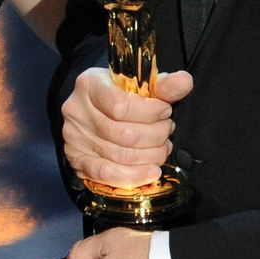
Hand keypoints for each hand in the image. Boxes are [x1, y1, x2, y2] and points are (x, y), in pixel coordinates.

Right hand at [61, 66, 192, 187]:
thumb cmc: (119, 95)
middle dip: (156, 136)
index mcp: (90, 85)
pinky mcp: (76, 160)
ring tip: (161, 147)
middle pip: (125, 135)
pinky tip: (151, 172)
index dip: (151, 113)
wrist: (94, 110)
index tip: (165, 112)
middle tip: (167, 131)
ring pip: (121, 156)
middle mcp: (77, 111)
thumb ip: (163, 85)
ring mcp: (74, 138)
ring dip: (151, 155)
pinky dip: (134, 176)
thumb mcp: (139, 84)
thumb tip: (185, 82)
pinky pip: (106, 174)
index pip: (121, 106)